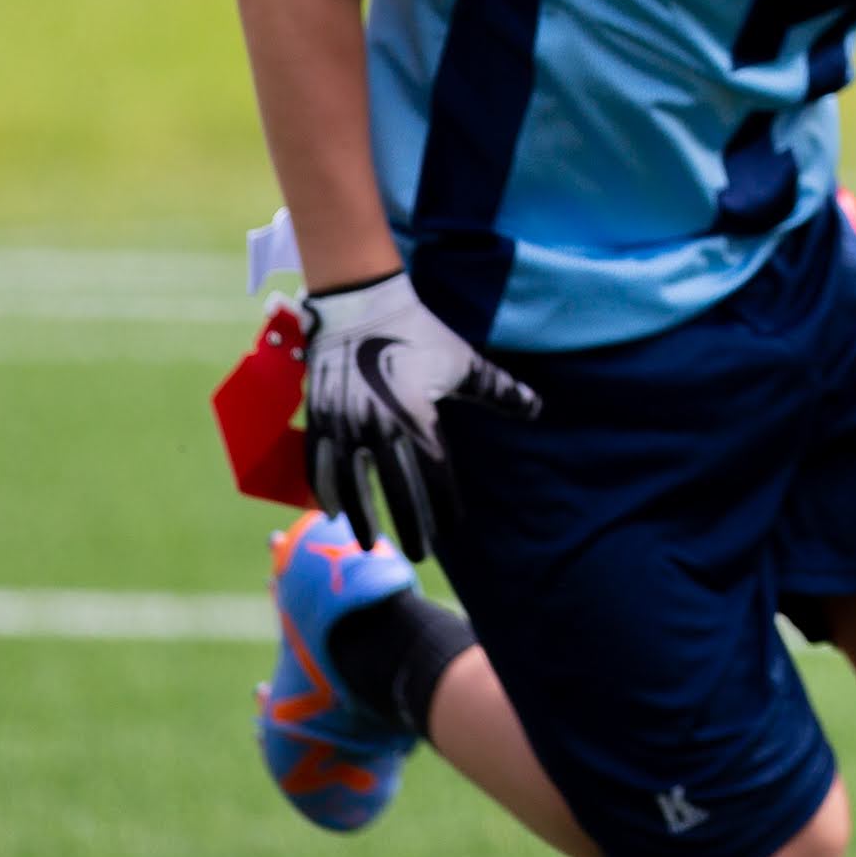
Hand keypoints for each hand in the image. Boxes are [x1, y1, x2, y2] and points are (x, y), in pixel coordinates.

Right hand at [303, 270, 539, 559]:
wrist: (360, 302)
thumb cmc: (417, 331)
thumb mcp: (462, 361)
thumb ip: (499, 390)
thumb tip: (538, 409)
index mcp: (417, 414)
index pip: (434, 475)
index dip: (443, 506)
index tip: (451, 530)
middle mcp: (378, 425)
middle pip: (395, 489)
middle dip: (408, 525)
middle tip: (419, 554)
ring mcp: (343, 422)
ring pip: (351, 484)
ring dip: (362, 518)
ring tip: (371, 545)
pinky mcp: (319, 416)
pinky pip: (317, 464)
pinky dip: (325, 492)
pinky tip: (334, 513)